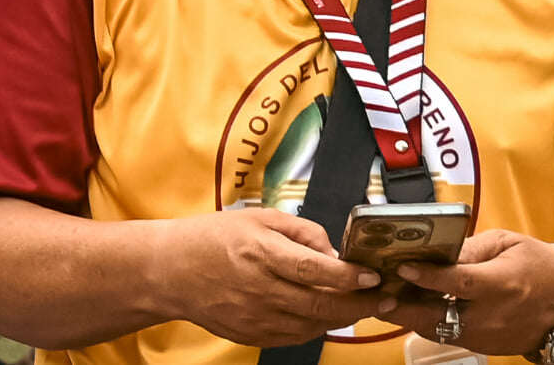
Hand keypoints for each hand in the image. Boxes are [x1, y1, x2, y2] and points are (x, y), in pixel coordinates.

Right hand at [144, 206, 384, 346]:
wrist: (169, 271)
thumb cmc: (211, 239)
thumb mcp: (256, 218)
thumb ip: (300, 230)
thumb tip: (334, 252)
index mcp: (260, 253)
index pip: (316, 271)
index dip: (350, 276)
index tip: (373, 275)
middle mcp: (260, 289)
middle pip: (323, 306)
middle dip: (361, 304)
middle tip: (384, 297)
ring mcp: (256, 317)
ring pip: (315, 325)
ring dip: (343, 317)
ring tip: (360, 304)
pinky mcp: (253, 336)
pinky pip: (297, 336)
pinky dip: (316, 326)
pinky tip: (323, 313)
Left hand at [383, 232, 553, 357]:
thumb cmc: (540, 265)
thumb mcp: (507, 243)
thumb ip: (470, 248)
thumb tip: (437, 250)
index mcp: (500, 284)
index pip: (457, 282)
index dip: (426, 276)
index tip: (401, 267)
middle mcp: (493, 316)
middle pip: (439, 317)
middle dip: (405, 307)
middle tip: (378, 293)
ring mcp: (491, 336)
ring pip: (440, 332)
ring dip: (413, 318)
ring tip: (388, 299)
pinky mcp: (490, 347)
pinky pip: (452, 338)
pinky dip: (432, 325)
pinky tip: (416, 310)